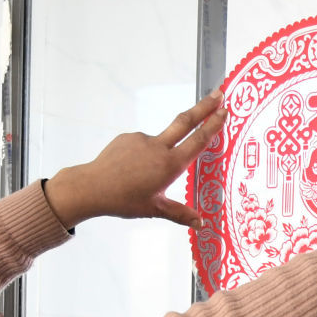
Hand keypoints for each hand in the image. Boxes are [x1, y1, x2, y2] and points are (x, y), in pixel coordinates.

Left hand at [42, 90, 226, 229]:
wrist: (92, 187)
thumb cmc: (125, 201)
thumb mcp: (155, 209)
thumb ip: (180, 214)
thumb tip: (201, 224)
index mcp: (170, 165)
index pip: (198, 141)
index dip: (213, 125)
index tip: (224, 111)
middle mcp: (159, 147)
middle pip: (186, 120)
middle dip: (204, 106)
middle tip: (219, 93)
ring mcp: (142, 139)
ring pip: (159, 142)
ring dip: (159, 153)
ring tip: (143, 176)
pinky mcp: (128, 137)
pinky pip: (141, 145)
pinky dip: (142, 156)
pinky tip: (131, 171)